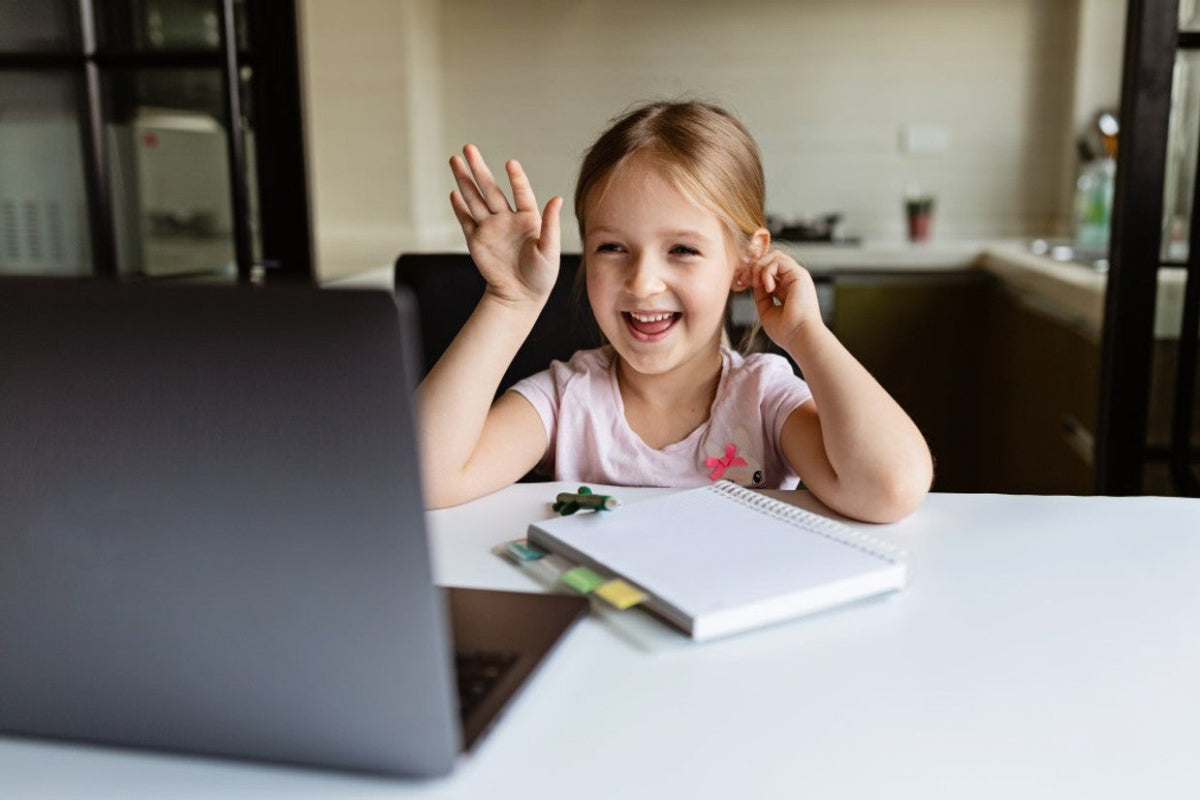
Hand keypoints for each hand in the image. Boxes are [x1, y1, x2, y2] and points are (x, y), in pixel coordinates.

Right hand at [449, 144, 562, 306]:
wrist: (520, 297)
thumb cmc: (541, 275)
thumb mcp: (550, 250)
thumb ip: (550, 224)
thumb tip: (557, 198)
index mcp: (528, 218)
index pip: (521, 192)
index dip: (516, 178)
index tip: (510, 164)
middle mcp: (507, 219)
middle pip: (490, 189)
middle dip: (478, 168)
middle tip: (468, 148)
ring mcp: (490, 228)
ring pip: (474, 199)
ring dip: (464, 180)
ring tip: (454, 160)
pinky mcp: (476, 241)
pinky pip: (466, 220)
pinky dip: (459, 207)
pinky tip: (453, 193)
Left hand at [736, 249, 822, 345]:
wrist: (799, 336)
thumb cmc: (785, 331)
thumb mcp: (766, 310)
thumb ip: (761, 295)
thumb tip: (754, 282)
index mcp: (787, 289)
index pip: (768, 270)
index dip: (752, 272)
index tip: (741, 282)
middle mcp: (793, 280)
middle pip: (771, 259)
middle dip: (754, 266)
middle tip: (744, 280)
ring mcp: (797, 276)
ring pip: (774, 256)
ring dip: (759, 267)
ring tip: (756, 283)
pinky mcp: (799, 274)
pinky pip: (778, 261)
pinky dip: (767, 271)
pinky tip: (768, 287)